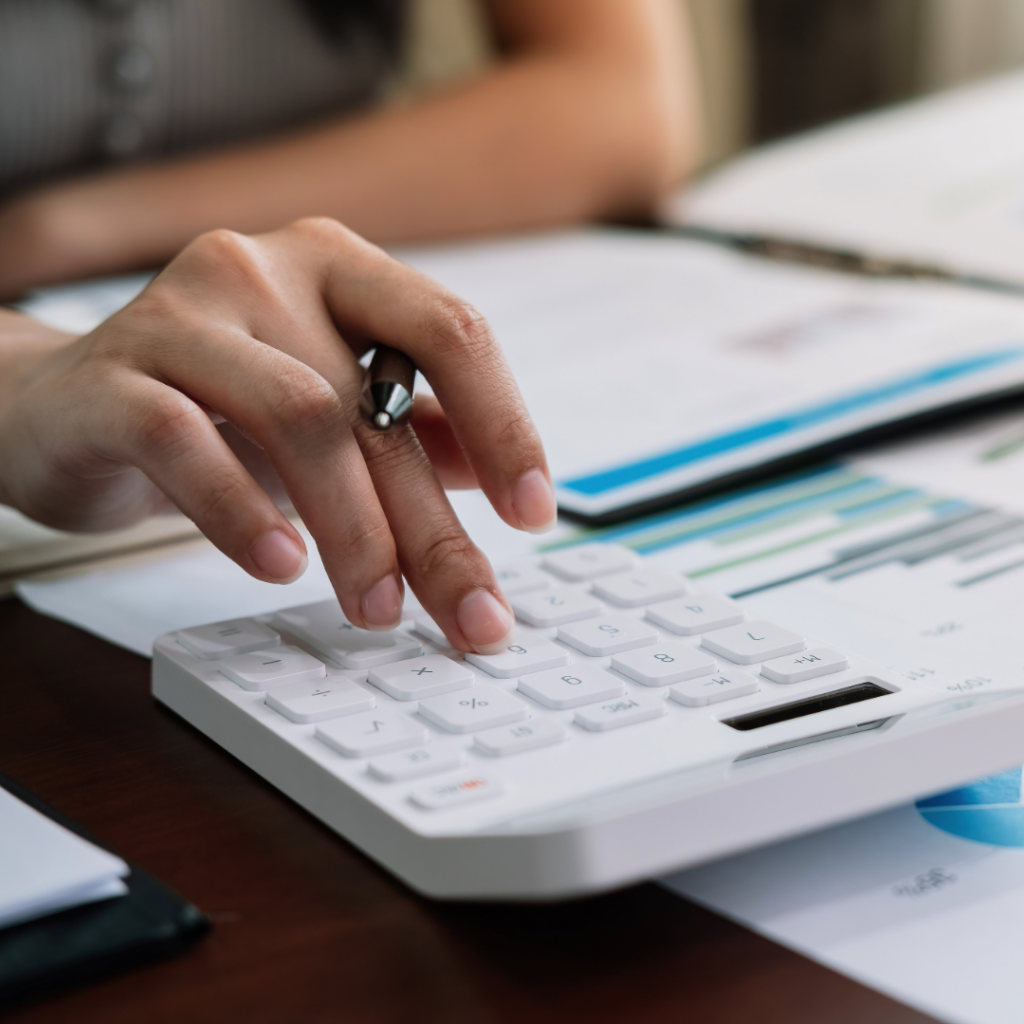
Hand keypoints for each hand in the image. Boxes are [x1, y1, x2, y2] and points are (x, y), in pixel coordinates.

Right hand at [0, 218, 556, 651]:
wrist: (63, 405)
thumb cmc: (214, 406)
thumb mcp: (329, 411)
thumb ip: (411, 431)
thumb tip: (501, 475)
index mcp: (339, 270)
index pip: (450, 331)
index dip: (504, 422)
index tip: (534, 511)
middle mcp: (266, 271)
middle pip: (376, 404)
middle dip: (433, 527)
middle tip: (472, 614)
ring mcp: (183, 315)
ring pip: (299, 419)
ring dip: (352, 530)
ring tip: (376, 606)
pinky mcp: (111, 376)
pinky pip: (186, 439)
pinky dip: (241, 511)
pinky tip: (280, 563)